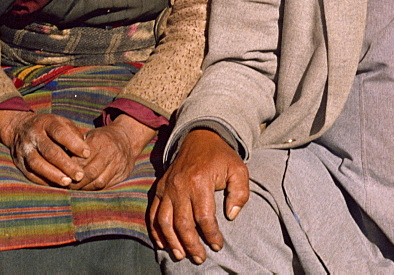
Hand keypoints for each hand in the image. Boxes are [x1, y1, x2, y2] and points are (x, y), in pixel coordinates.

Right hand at [0, 110, 89, 186]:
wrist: (18, 127)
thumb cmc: (49, 127)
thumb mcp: (62, 123)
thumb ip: (74, 134)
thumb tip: (86, 152)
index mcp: (47, 122)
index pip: (60, 133)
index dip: (74, 143)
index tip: (87, 154)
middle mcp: (34, 135)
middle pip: (49, 151)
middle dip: (66, 164)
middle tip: (80, 175)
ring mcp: (24, 149)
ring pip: (37, 163)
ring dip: (53, 174)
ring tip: (68, 182)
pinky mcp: (19, 161)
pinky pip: (30, 173)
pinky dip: (43, 180)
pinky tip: (55, 185)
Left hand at [68, 114, 155, 190]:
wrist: (127, 138)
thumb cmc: (101, 138)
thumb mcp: (89, 136)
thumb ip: (76, 147)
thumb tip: (58, 161)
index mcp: (100, 140)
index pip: (81, 159)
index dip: (70, 169)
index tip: (60, 174)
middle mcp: (111, 152)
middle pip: (90, 172)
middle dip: (76, 182)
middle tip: (66, 185)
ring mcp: (118, 164)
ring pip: (99, 182)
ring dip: (85, 188)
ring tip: (75, 189)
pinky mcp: (123, 174)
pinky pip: (107, 186)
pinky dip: (95, 189)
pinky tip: (87, 188)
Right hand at [149, 128, 249, 264]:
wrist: (200, 136)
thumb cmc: (221, 156)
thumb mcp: (239, 170)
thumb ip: (239, 193)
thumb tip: (231, 216)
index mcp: (200, 181)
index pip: (204, 217)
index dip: (211, 235)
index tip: (218, 245)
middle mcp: (180, 186)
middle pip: (182, 223)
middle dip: (191, 244)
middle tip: (200, 258)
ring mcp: (167, 187)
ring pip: (164, 221)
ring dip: (172, 241)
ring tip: (181, 255)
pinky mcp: (160, 187)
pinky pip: (153, 212)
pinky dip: (156, 230)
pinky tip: (162, 243)